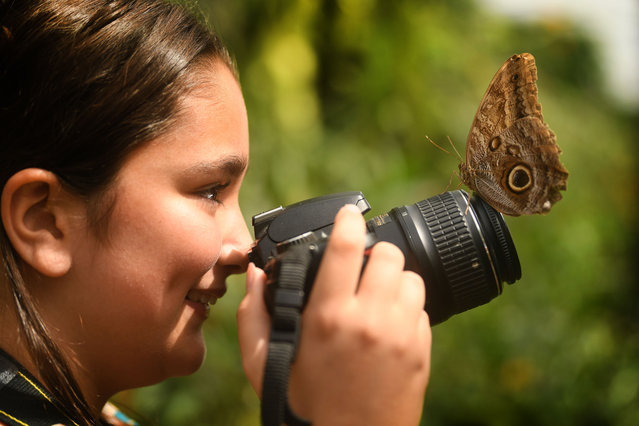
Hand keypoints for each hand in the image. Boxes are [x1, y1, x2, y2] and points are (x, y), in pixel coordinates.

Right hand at [237, 205, 431, 425]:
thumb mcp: (263, 364)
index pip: (346, 247)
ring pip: (411, 277)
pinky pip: (423, 308)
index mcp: (327, 317)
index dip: (348, 221)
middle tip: (361, 265)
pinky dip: (407, 306)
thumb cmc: (302, 407)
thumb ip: (253, 314)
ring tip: (376, 294)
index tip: (348, 213)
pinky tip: (389, 322)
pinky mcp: (421, 350)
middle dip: (374, 252)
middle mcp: (369, 319)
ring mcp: (401, 334)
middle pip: (388, 254)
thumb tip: (255, 274)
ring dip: (393, 278)